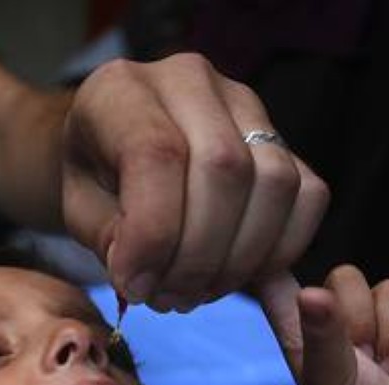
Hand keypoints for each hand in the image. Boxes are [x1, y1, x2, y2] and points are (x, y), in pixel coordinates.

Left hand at [63, 53, 327, 312]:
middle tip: (169, 298)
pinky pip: (308, 195)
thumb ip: (108, 239)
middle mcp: (190, 81)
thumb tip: (148, 279)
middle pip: (223, 167)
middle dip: (198, 255)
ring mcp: (244, 104)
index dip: (152, 233)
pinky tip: (238, 275)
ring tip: (196, 291)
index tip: (134, 286)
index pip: (157, 153)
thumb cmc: (97, 181)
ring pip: (274, 182)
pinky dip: (280, 250)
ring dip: (239, 259)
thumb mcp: (79, 208)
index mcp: (122, 89)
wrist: (117, 152)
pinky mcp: (282, 139)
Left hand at [257, 265, 388, 384]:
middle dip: (360, 323)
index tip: (273, 266)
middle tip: (363, 360)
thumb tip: (310, 292)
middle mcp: (337, 313)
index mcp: (302, 326)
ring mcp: (381, 314)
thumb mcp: (329, 380)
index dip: (272, 266)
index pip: (275, 280)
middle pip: (346, 277)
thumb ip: (319, 334)